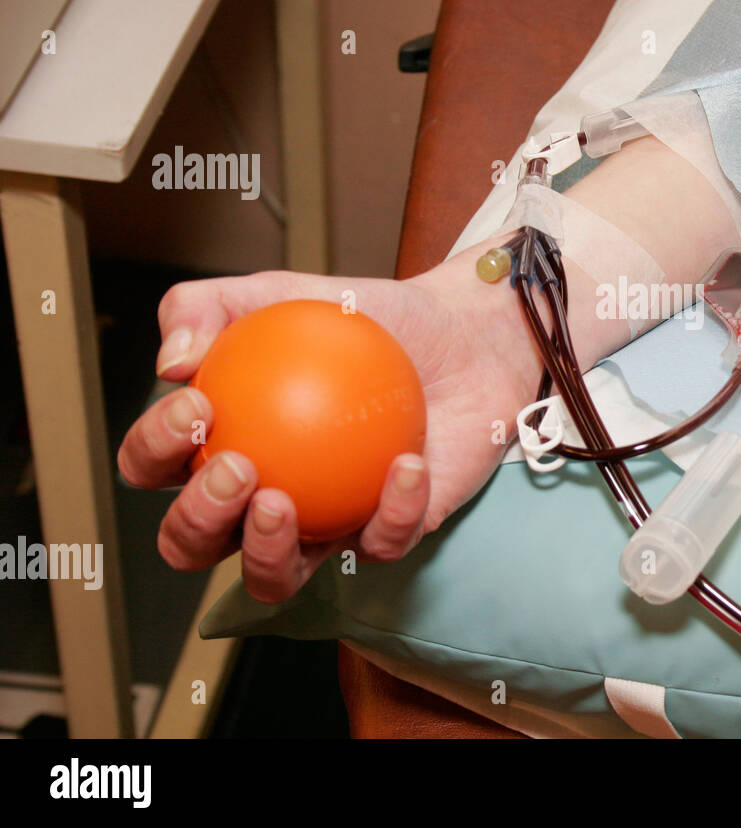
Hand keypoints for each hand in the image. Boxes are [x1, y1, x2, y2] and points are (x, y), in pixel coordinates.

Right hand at [117, 245, 542, 602]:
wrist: (457, 336)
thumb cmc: (362, 319)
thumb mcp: (280, 293)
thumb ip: (208, 308)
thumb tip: (170, 363)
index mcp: (219, 444)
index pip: (154, 467)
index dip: (152, 451)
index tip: (197, 407)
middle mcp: (258, 498)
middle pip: (193, 544)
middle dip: (196, 521)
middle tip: (237, 467)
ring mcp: (322, 526)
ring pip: (274, 578)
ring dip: (265, 553)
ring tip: (279, 501)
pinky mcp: (388, 534)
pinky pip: (382, 543)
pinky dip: (393, 510)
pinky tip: (406, 466)